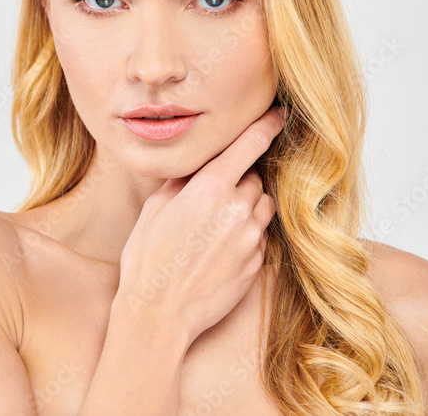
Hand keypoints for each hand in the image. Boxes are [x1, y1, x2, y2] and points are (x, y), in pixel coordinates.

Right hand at [114, 105, 285, 343]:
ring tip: (215, 226)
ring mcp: (251, 238)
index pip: (250, 144)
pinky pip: (259, 237)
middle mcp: (238, 209)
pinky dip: (245, 236)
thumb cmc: (148, 260)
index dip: (267, 125)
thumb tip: (198, 167)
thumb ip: (183, 181)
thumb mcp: (155, 208)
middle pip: (254, 179)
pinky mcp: (257, 263)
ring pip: (262, 207)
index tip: (279, 114)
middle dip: (238, 182)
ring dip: (246, 207)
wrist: (158, 313)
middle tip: (211, 199)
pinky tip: (219, 251)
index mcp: (211, 188)